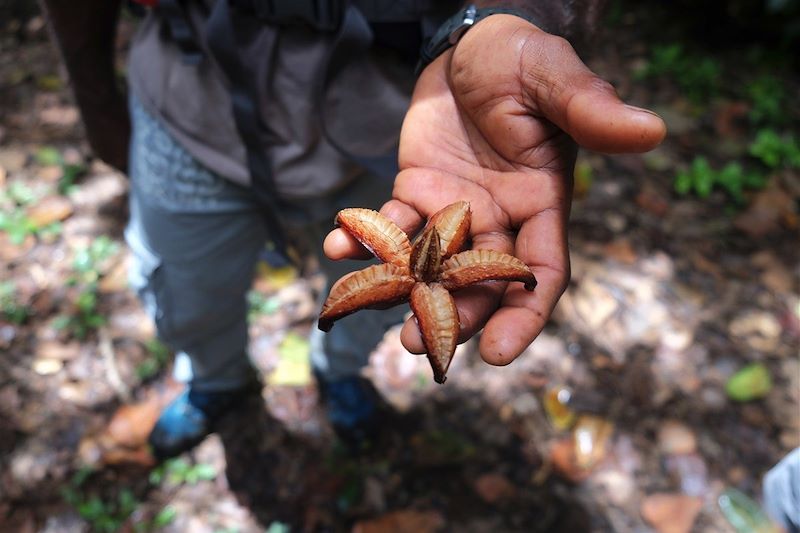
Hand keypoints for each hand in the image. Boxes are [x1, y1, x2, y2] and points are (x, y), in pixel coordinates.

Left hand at [325, 15, 665, 365]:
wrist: (468, 41)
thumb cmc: (518, 57)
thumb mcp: (552, 79)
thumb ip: (590, 110)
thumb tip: (652, 131)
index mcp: (541, 202)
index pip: (541, 272)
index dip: (524, 315)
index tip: (497, 355)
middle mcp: (498, 218)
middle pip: (479, 282)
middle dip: (452, 315)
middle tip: (417, 342)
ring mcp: (453, 210)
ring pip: (431, 265)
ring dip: (403, 291)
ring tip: (374, 311)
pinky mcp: (414, 192)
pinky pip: (389, 226)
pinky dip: (364, 240)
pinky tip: (338, 246)